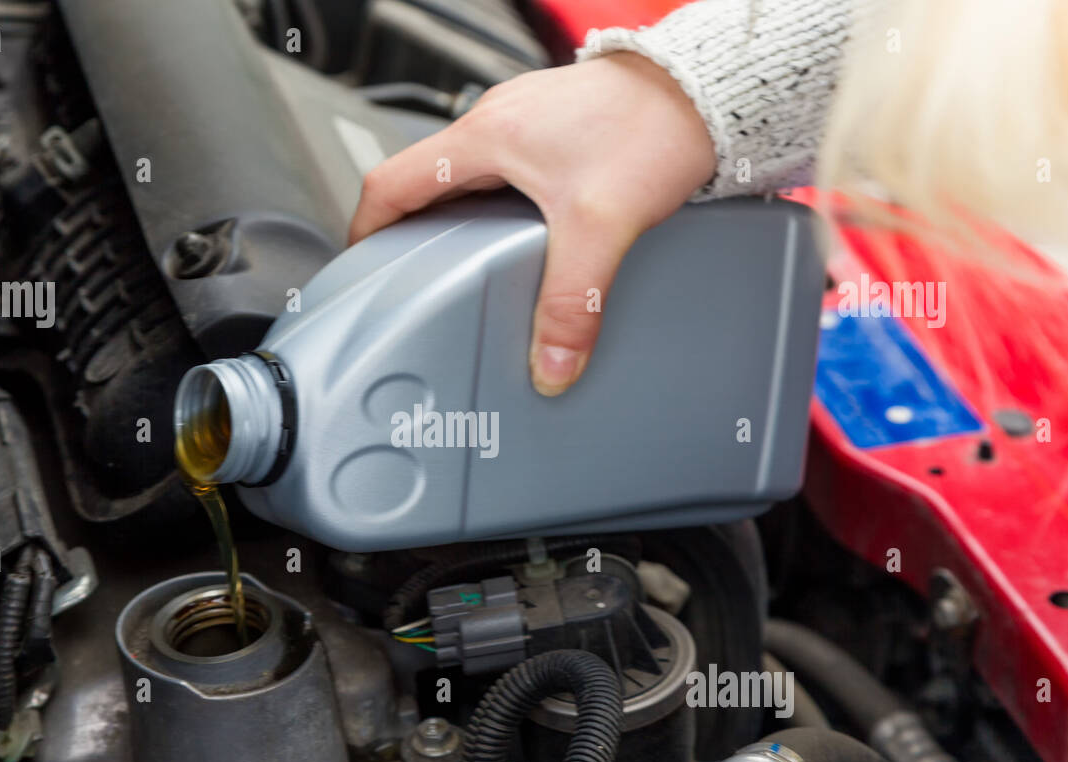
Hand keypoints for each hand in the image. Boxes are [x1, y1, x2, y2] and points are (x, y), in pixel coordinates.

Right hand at [349, 53, 716, 395]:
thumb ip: (572, 304)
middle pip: (421, 184)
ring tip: (464, 268)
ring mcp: (524, 124)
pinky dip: (494, 208)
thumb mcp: (602, 226)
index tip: (360, 269)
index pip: (388, 182)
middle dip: (409, 235)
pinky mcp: (555, 130)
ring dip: (455, 221)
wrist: (707, 91)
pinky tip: (522, 238)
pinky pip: (501, 171)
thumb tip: (550, 364)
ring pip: (463, 178)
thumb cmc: (653, 126)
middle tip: (411, 281)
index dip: (364, 231)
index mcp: (482, 137)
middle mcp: (495, 123)